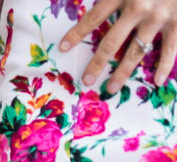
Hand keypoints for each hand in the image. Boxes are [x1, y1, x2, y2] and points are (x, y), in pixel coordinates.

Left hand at [60, 0, 176, 90]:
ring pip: (136, 51)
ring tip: (111, 87)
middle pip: (112, 42)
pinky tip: (157, 81)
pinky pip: (170, 48)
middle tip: (87, 80)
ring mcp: (158, 17)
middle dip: (97, 63)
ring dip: (123, 72)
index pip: (94, 17)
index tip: (62, 48)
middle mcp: (138, 7)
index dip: (77, 33)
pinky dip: (165, 65)